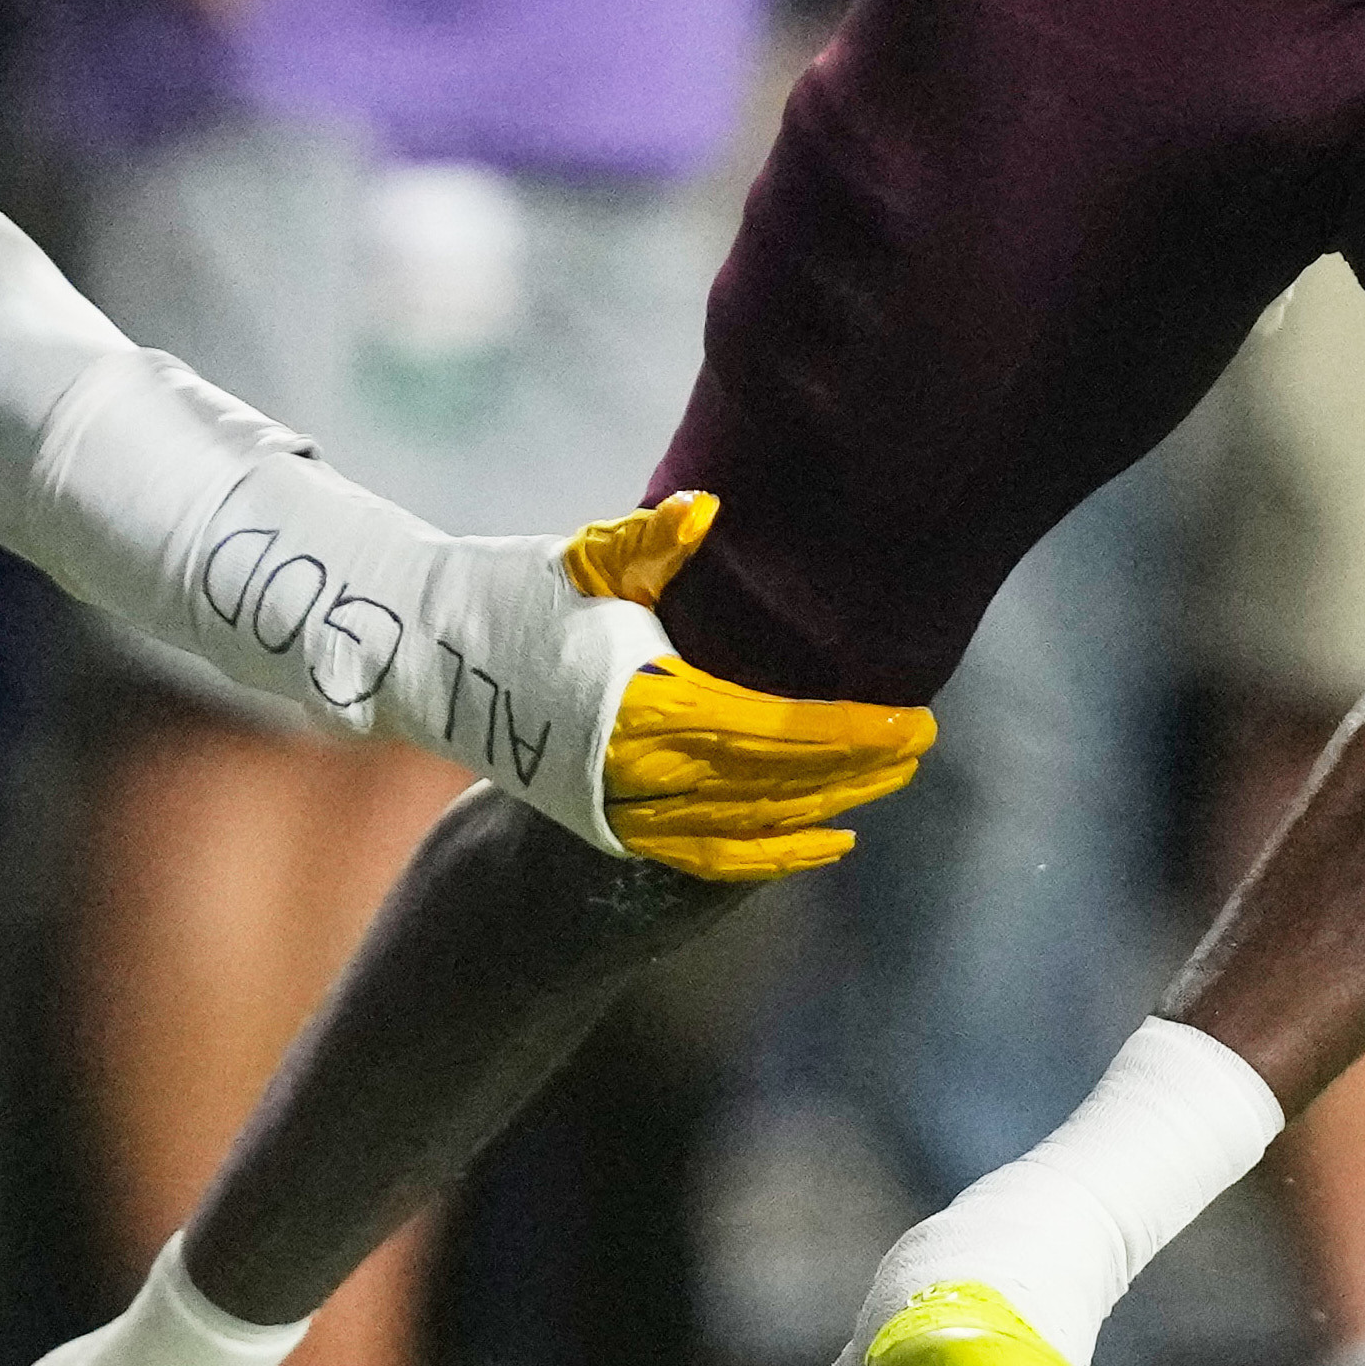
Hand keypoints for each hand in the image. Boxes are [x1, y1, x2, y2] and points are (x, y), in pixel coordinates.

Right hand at [556, 491, 934, 877]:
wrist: (447, 670)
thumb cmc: (524, 603)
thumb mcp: (585, 564)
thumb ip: (650, 542)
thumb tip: (704, 510)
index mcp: (652, 702)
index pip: (776, 728)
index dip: (847, 732)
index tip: (911, 723)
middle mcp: (648, 769)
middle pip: (779, 781)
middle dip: (856, 767)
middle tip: (917, 745)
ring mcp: (632, 809)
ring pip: (755, 822)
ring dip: (828, 805)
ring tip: (887, 781)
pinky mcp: (619, 830)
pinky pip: (714, 856)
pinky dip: (776, 854)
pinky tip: (827, 843)